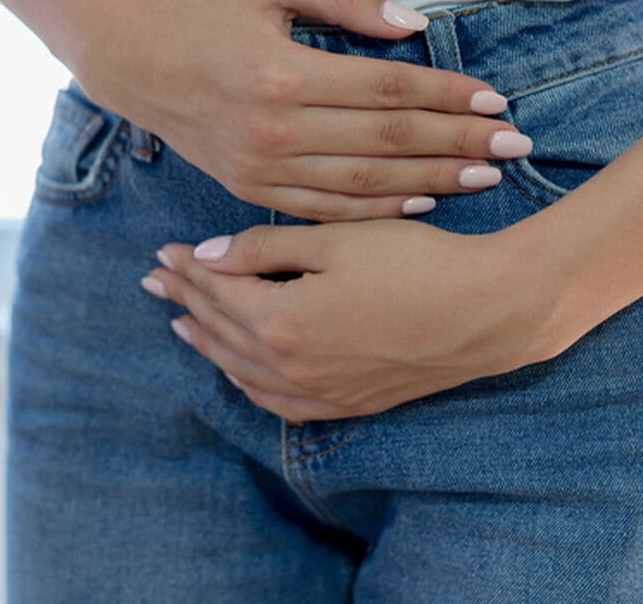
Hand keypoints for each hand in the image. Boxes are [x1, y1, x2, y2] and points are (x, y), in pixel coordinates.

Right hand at [70, 0, 532, 221]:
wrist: (131, 60)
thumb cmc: (202, 9)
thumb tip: (411, 25)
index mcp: (283, 74)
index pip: (388, 88)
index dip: (448, 95)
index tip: (496, 101)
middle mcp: (276, 130)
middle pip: (388, 141)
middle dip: (459, 143)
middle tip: (516, 146)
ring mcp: (262, 168)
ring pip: (365, 184)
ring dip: (431, 181)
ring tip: (485, 178)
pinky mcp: (251, 189)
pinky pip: (326, 210)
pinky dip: (377, 211)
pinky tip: (421, 205)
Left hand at [137, 218, 573, 421]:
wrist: (487, 311)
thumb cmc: (415, 262)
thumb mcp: (336, 239)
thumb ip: (264, 248)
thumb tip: (206, 255)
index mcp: (281, 321)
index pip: (216, 293)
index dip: (186, 269)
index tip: (163, 251)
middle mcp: (291, 367)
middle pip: (221, 332)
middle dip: (185, 302)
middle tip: (155, 281)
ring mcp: (320, 392)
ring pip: (242, 371)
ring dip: (208, 344)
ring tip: (182, 324)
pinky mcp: (348, 403)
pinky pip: (277, 401)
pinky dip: (247, 381)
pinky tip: (240, 369)